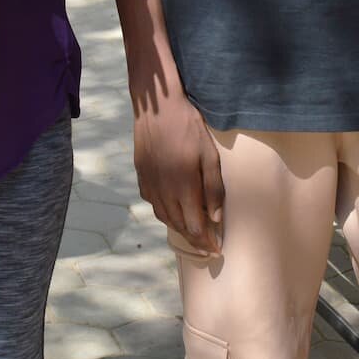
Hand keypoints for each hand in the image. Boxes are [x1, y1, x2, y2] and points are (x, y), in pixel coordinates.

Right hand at [132, 81, 224, 254]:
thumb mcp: (209, 155)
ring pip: (164, 217)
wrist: (157, 107)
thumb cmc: (188, 127)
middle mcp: (163, 190)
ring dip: (179, 229)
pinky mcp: (141, 176)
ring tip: (192, 233)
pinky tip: (173, 210)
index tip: (217, 251)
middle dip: (194, 240)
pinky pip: (153, 204)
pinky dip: (165, 214)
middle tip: (207, 247)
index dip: (206, 242)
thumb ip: (213, 188)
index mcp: (183, 186)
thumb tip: (215, 219)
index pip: (195, 226)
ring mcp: (149, 184)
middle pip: (179, 226)